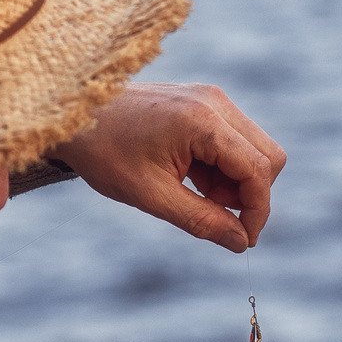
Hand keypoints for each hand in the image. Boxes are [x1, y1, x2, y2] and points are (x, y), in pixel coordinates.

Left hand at [49, 83, 286, 251]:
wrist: (72, 116)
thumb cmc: (105, 153)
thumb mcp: (151, 196)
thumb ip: (201, 220)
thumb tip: (240, 242)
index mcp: (202, 121)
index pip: (258, 170)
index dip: (258, 211)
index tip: (243, 240)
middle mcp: (214, 102)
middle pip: (268, 157)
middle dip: (250, 195)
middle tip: (215, 216)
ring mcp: (211, 98)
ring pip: (255, 149)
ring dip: (237, 183)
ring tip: (196, 197)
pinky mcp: (204, 102)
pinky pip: (235, 141)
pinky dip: (224, 169)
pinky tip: (192, 180)